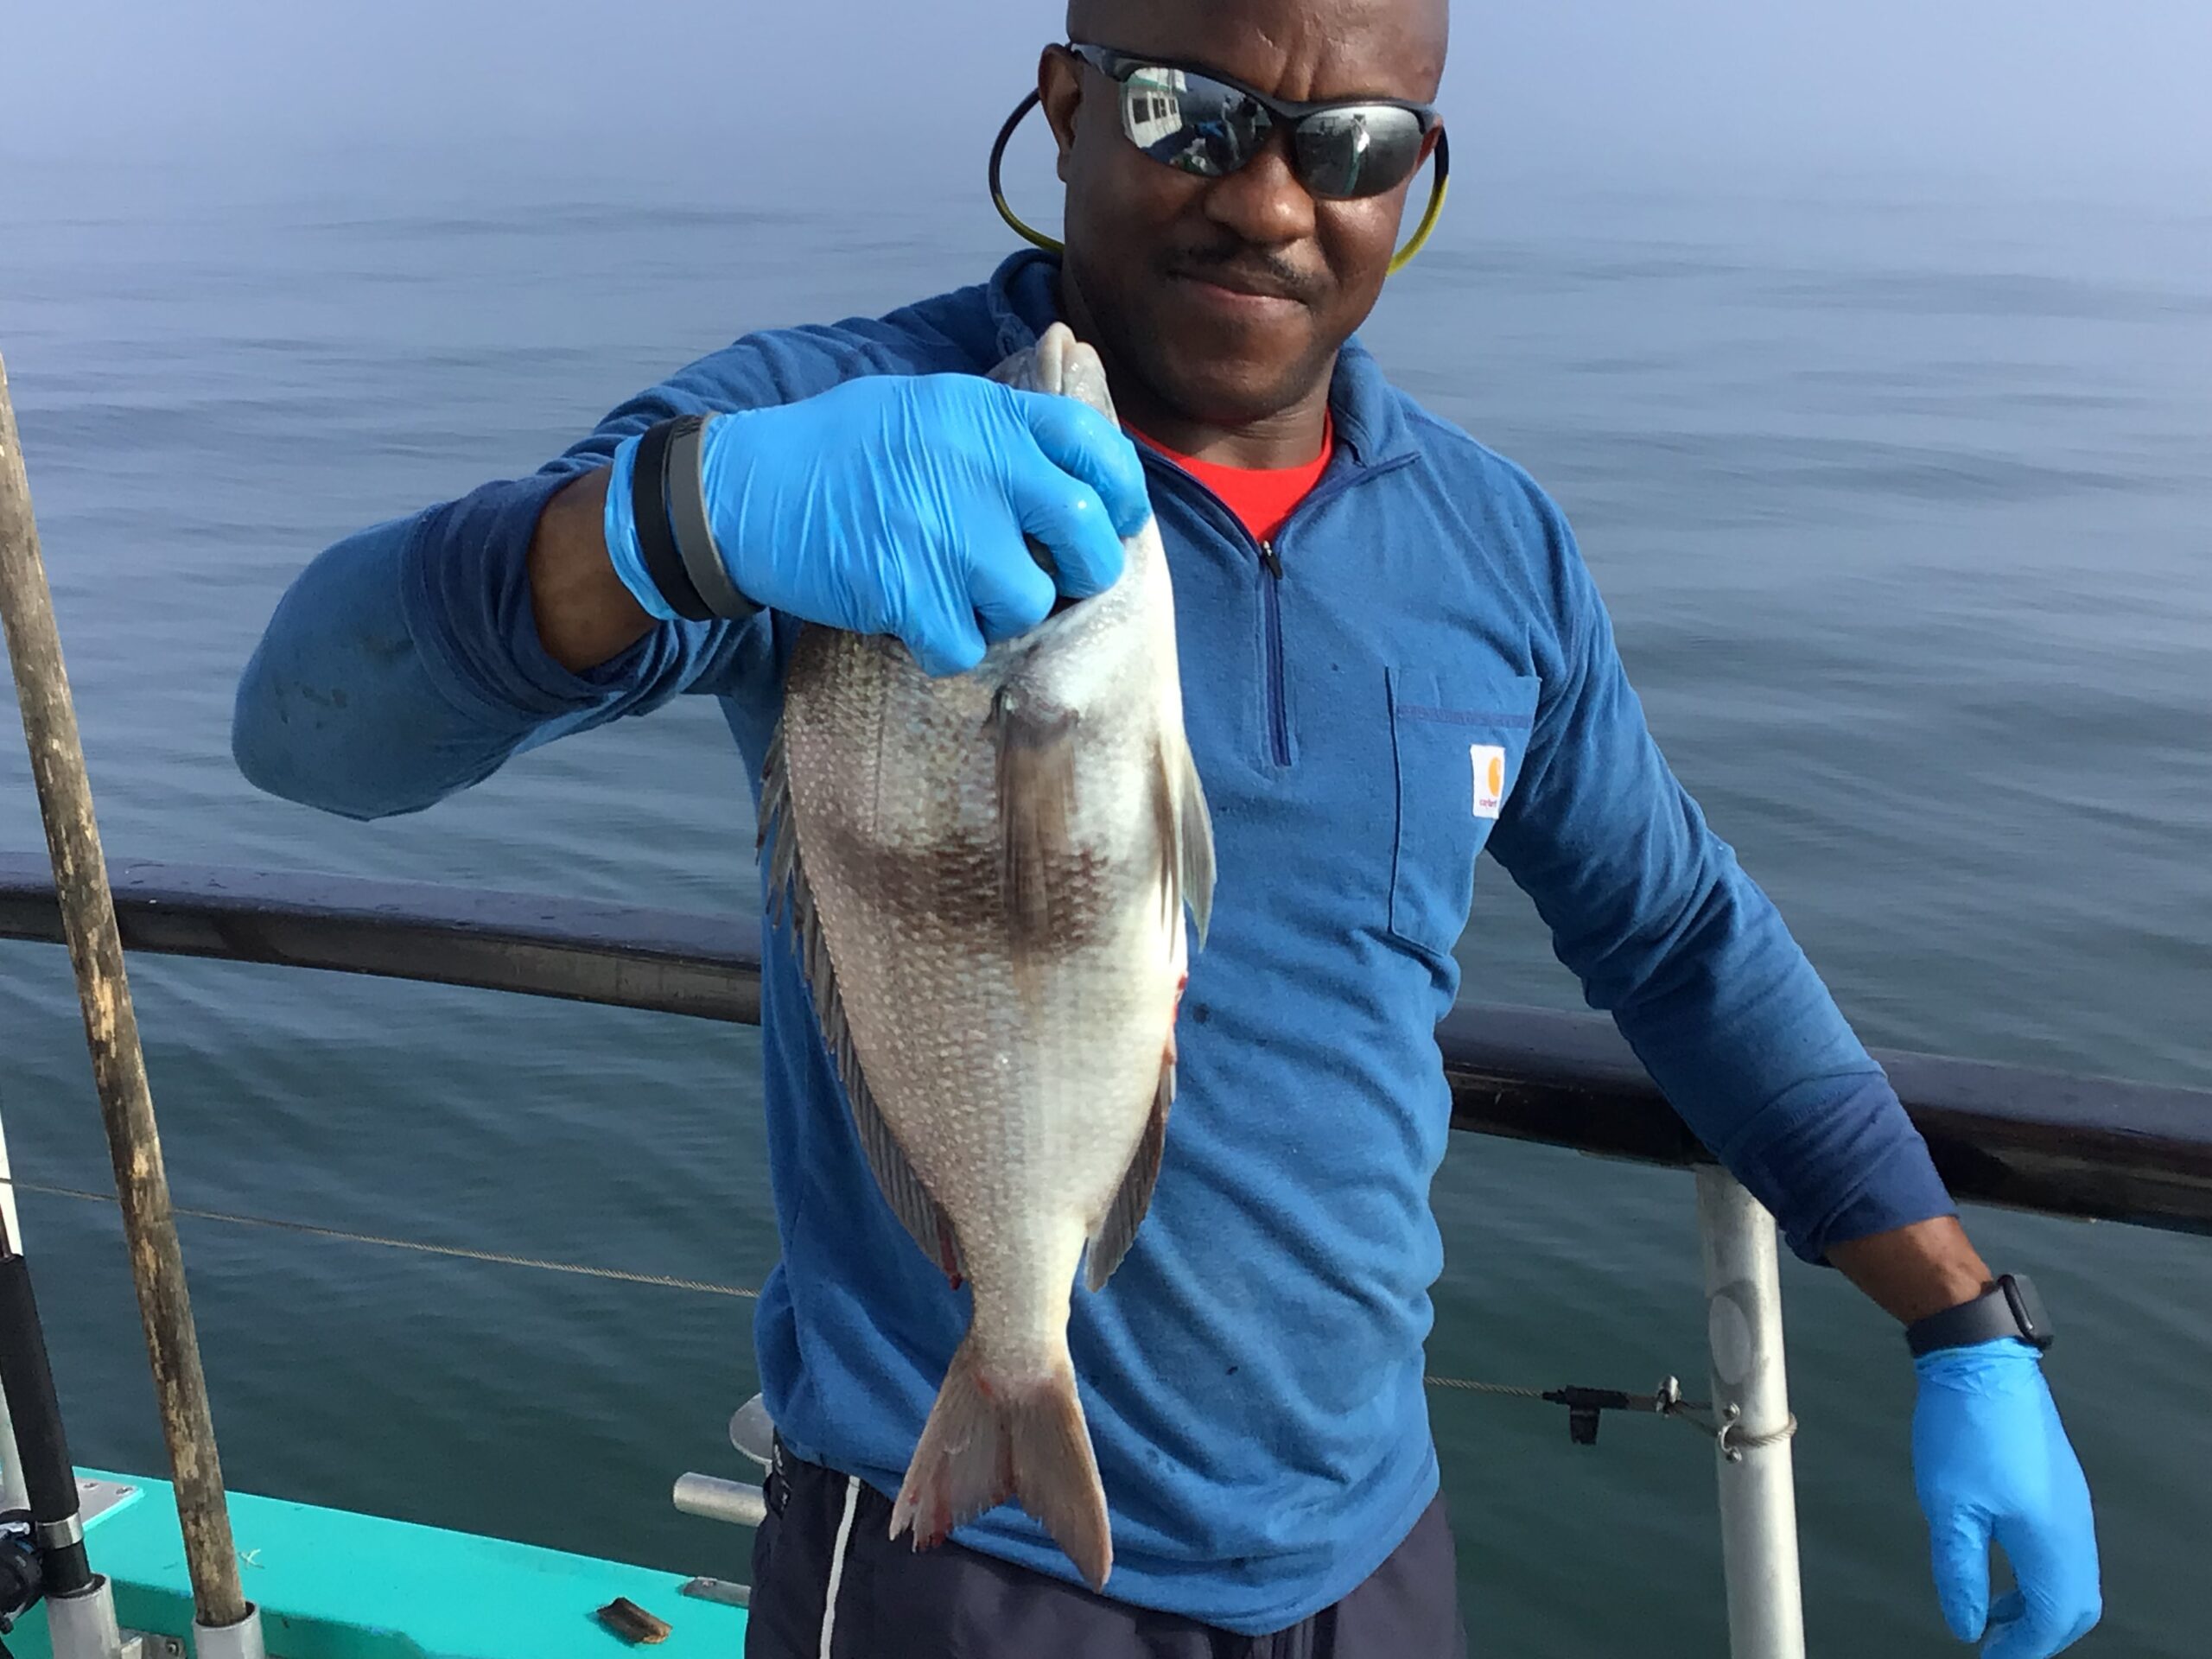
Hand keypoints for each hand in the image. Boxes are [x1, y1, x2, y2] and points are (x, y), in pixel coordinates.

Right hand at [608, 375, 1150, 675]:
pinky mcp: (906, 592)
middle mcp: (975, 466)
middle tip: (1052, 577)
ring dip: (1004, 613)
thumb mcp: (928, 407)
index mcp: (986, 413)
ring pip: (1028, 603)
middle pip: (1084, 535)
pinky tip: (917, 618)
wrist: (746, 490)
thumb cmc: (842, 450)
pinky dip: (946, 646)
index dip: (1121, 493)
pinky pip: (966, 647)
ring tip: (961, 592)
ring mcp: (943, 532)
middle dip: (1083, 570)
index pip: (1094, 448)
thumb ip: (1001, 433)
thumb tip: (1078, 477)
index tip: (1113, 520)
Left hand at [1913, 1339, 2099, 1656]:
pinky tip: (1998, 1562)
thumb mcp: (1950, 1509)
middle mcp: (2074, 1528)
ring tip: (1992, 1612)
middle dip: (2038, 1634)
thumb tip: (1966, 1625)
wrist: (1983, 1362)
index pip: (2050, 1618)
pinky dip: (2038, 1573)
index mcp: (2052, 1541)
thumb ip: (1961, 1573)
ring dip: (2037, 1603)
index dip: (2021, 1649)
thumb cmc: (1965, 1430)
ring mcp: (2071, 1504)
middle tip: (1999, 1645)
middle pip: (2073, 1606)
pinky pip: (2063, 1549)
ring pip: (2070, 1578)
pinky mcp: (2060, 1485)